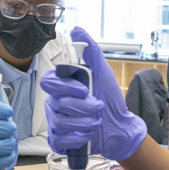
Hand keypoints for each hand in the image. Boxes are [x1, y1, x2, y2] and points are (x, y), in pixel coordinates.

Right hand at [40, 27, 146, 160]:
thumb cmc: (110, 99)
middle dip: (85, 108)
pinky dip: (77, 138)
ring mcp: (56, 122)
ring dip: (85, 123)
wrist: (119, 126)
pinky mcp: (59, 140)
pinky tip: (87, 135)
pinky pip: (59, 140)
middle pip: (58, 104)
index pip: (49, 82)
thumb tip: (77, 29)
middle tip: (99, 108)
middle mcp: (56, 103)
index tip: (84, 90)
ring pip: (61, 123)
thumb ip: (91, 52)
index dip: (65, 87)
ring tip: (96, 121)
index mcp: (63, 86)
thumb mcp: (103, 73)